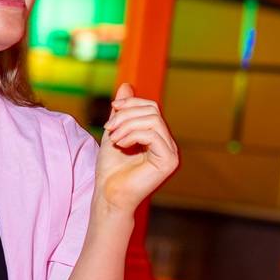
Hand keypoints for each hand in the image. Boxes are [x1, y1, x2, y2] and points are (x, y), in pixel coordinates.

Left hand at [95, 84, 179, 215]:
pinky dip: (133, 135)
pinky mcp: (169, 161)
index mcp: (158, 137)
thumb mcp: (114, 131)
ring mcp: (171, 153)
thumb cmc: (110, 169)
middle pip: (153, 111)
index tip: (112, 109)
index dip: (131, 103)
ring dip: (127, 125)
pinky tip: (121, 144)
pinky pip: (153, 134)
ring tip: (114, 137)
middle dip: (126, 114)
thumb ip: (122, 111)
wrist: (108, 194)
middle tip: (109, 128)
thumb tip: (127, 85)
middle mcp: (167, 143)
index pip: (151, 107)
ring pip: (153, 120)